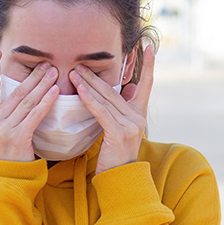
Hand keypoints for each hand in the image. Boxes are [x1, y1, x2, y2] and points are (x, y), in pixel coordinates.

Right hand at [0, 49, 59, 161]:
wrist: (9, 178)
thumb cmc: (10, 150)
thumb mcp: (0, 128)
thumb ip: (6, 110)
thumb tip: (20, 88)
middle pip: (14, 91)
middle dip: (32, 75)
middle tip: (46, 63)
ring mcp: (3, 130)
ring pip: (26, 101)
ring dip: (43, 85)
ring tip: (55, 72)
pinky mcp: (17, 138)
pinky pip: (34, 115)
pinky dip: (46, 101)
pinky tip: (55, 91)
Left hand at [69, 45, 154, 173]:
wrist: (119, 178)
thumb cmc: (115, 153)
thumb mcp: (120, 128)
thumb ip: (121, 108)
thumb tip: (126, 87)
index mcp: (140, 113)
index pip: (147, 83)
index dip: (148, 64)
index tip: (149, 46)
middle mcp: (138, 116)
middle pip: (115, 89)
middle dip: (96, 75)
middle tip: (80, 62)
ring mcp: (131, 125)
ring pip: (106, 99)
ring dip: (88, 84)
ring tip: (74, 72)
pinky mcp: (119, 133)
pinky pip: (102, 112)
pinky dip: (90, 100)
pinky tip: (80, 90)